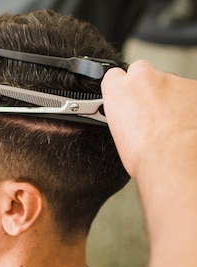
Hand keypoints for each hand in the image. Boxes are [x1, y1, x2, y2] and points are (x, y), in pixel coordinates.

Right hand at [102, 60, 196, 178]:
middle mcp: (146, 79)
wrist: (176, 159)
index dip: (120, 86)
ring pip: (171, 84)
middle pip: (143, 71)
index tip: (125, 95)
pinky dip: (189, 105)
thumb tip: (132, 119)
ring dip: (171, 98)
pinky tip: (187, 124)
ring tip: (172, 123)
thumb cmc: (147, 154)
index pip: (114, 75)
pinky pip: (191, 93)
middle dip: (146, 85)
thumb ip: (124, 114)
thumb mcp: (119, 134)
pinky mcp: (196, 88)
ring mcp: (174, 81)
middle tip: (149, 108)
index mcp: (120, 90)